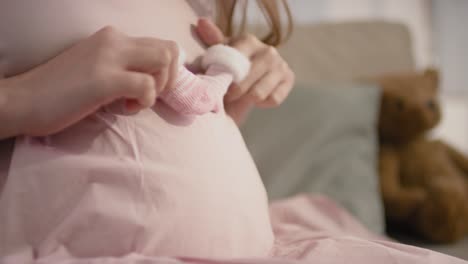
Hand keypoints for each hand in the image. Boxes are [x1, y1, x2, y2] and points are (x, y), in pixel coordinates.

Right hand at [3, 26, 179, 136]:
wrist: (24, 100)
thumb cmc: (61, 91)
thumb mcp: (98, 68)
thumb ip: (124, 67)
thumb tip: (154, 80)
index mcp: (113, 37)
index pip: (160, 45)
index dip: (165, 71)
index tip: (152, 89)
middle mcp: (114, 40)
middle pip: (169, 49)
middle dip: (168, 79)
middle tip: (148, 96)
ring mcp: (109, 57)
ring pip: (163, 61)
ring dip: (158, 87)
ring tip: (133, 102)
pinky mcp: (104, 79)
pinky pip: (146, 85)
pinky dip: (144, 101)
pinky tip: (125, 108)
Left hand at [196, 18, 294, 107]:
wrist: (248, 80)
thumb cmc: (230, 66)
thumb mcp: (220, 55)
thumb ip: (212, 41)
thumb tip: (202, 23)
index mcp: (248, 40)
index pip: (236, 61)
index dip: (226, 77)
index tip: (220, 84)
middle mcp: (268, 50)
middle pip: (248, 80)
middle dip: (234, 92)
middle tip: (228, 97)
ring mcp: (281, 64)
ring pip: (259, 93)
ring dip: (247, 100)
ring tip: (241, 98)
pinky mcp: (289, 79)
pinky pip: (273, 99)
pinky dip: (263, 103)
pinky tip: (257, 99)